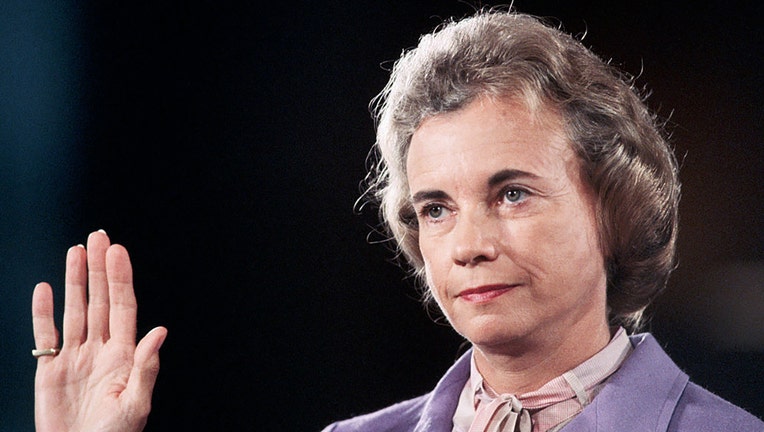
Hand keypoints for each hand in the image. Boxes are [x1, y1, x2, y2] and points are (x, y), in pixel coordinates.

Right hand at [32, 230, 166, 431]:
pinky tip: (46, 289)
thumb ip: (146, 367)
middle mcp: (101, 350)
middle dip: (99, 269)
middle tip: (98, 237)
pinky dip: (44, 313)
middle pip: (99, 300)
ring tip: (76, 251)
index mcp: (124, 355)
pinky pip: (45, 336)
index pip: (123, 307)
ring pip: (75, 310)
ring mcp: (75, 358)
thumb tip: (160, 332)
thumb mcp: (136, 405)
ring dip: (74, 281)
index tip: (118, 251)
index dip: (120, 279)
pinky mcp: (50, 370)